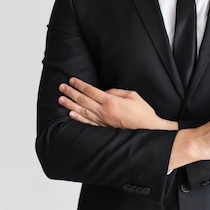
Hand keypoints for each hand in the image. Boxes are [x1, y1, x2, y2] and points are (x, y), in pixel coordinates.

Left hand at [58, 77, 177, 130]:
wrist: (148, 129)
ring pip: (83, 111)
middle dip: (71, 92)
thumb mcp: (133, 96)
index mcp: (111, 101)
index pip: (91, 91)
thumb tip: (105, 92)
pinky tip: (71, 114)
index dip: (80, 85)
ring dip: (71, 104)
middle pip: (83, 100)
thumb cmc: (143, 112)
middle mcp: (104, 111)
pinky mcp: (104, 128)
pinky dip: (78, 118)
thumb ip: (117, 92)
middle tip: (61, 87)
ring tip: (61, 99)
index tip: (72, 80)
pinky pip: (88, 123)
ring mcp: (103, 121)